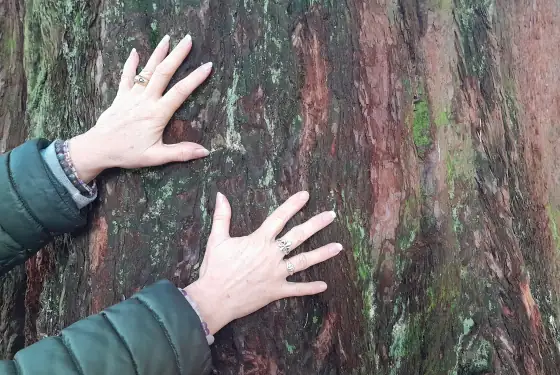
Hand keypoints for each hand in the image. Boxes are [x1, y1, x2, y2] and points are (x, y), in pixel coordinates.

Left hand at [69, 34, 211, 181]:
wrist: (98, 149)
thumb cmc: (127, 154)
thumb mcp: (156, 157)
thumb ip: (180, 153)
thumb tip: (204, 151)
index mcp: (157, 114)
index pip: (180, 92)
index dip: (195, 78)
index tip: (207, 66)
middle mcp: (145, 101)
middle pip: (164, 72)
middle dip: (177, 55)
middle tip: (189, 40)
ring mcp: (131, 96)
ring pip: (147, 70)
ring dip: (158, 53)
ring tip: (168, 38)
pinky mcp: (120, 97)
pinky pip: (126, 76)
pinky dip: (130, 63)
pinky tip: (135, 52)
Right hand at [185, 191, 342, 334]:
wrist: (214, 298)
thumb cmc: (215, 268)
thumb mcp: (217, 239)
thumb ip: (222, 216)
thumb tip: (220, 194)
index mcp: (259, 240)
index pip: (279, 217)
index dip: (293, 205)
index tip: (306, 195)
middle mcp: (272, 254)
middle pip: (298, 236)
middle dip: (316, 224)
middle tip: (332, 215)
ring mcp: (276, 273)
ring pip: (304, 261)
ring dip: (322, 254)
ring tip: (339, 247)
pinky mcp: (276, 291)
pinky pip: (297, 289)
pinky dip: (310, 288)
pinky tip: (324, 285)